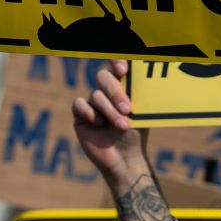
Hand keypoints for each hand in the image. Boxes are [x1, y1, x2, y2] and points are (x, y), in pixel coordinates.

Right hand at [72, 60, 147, 184]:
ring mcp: (92, 102)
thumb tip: (138, 74)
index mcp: (122, 85)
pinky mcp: (80, 115)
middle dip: (115, 92)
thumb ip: (137, 94)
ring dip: (110, 111)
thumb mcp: (142, 113)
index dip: (116, 62)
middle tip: (127, 109)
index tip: (123, 70)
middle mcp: (105, 91)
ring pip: (95, 95)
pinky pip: (79, 104)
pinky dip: (90, 113)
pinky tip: (99, 124)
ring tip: (122, 126)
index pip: (116, 66)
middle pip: (103, 76)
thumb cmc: (136, 134)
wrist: (125, 158)